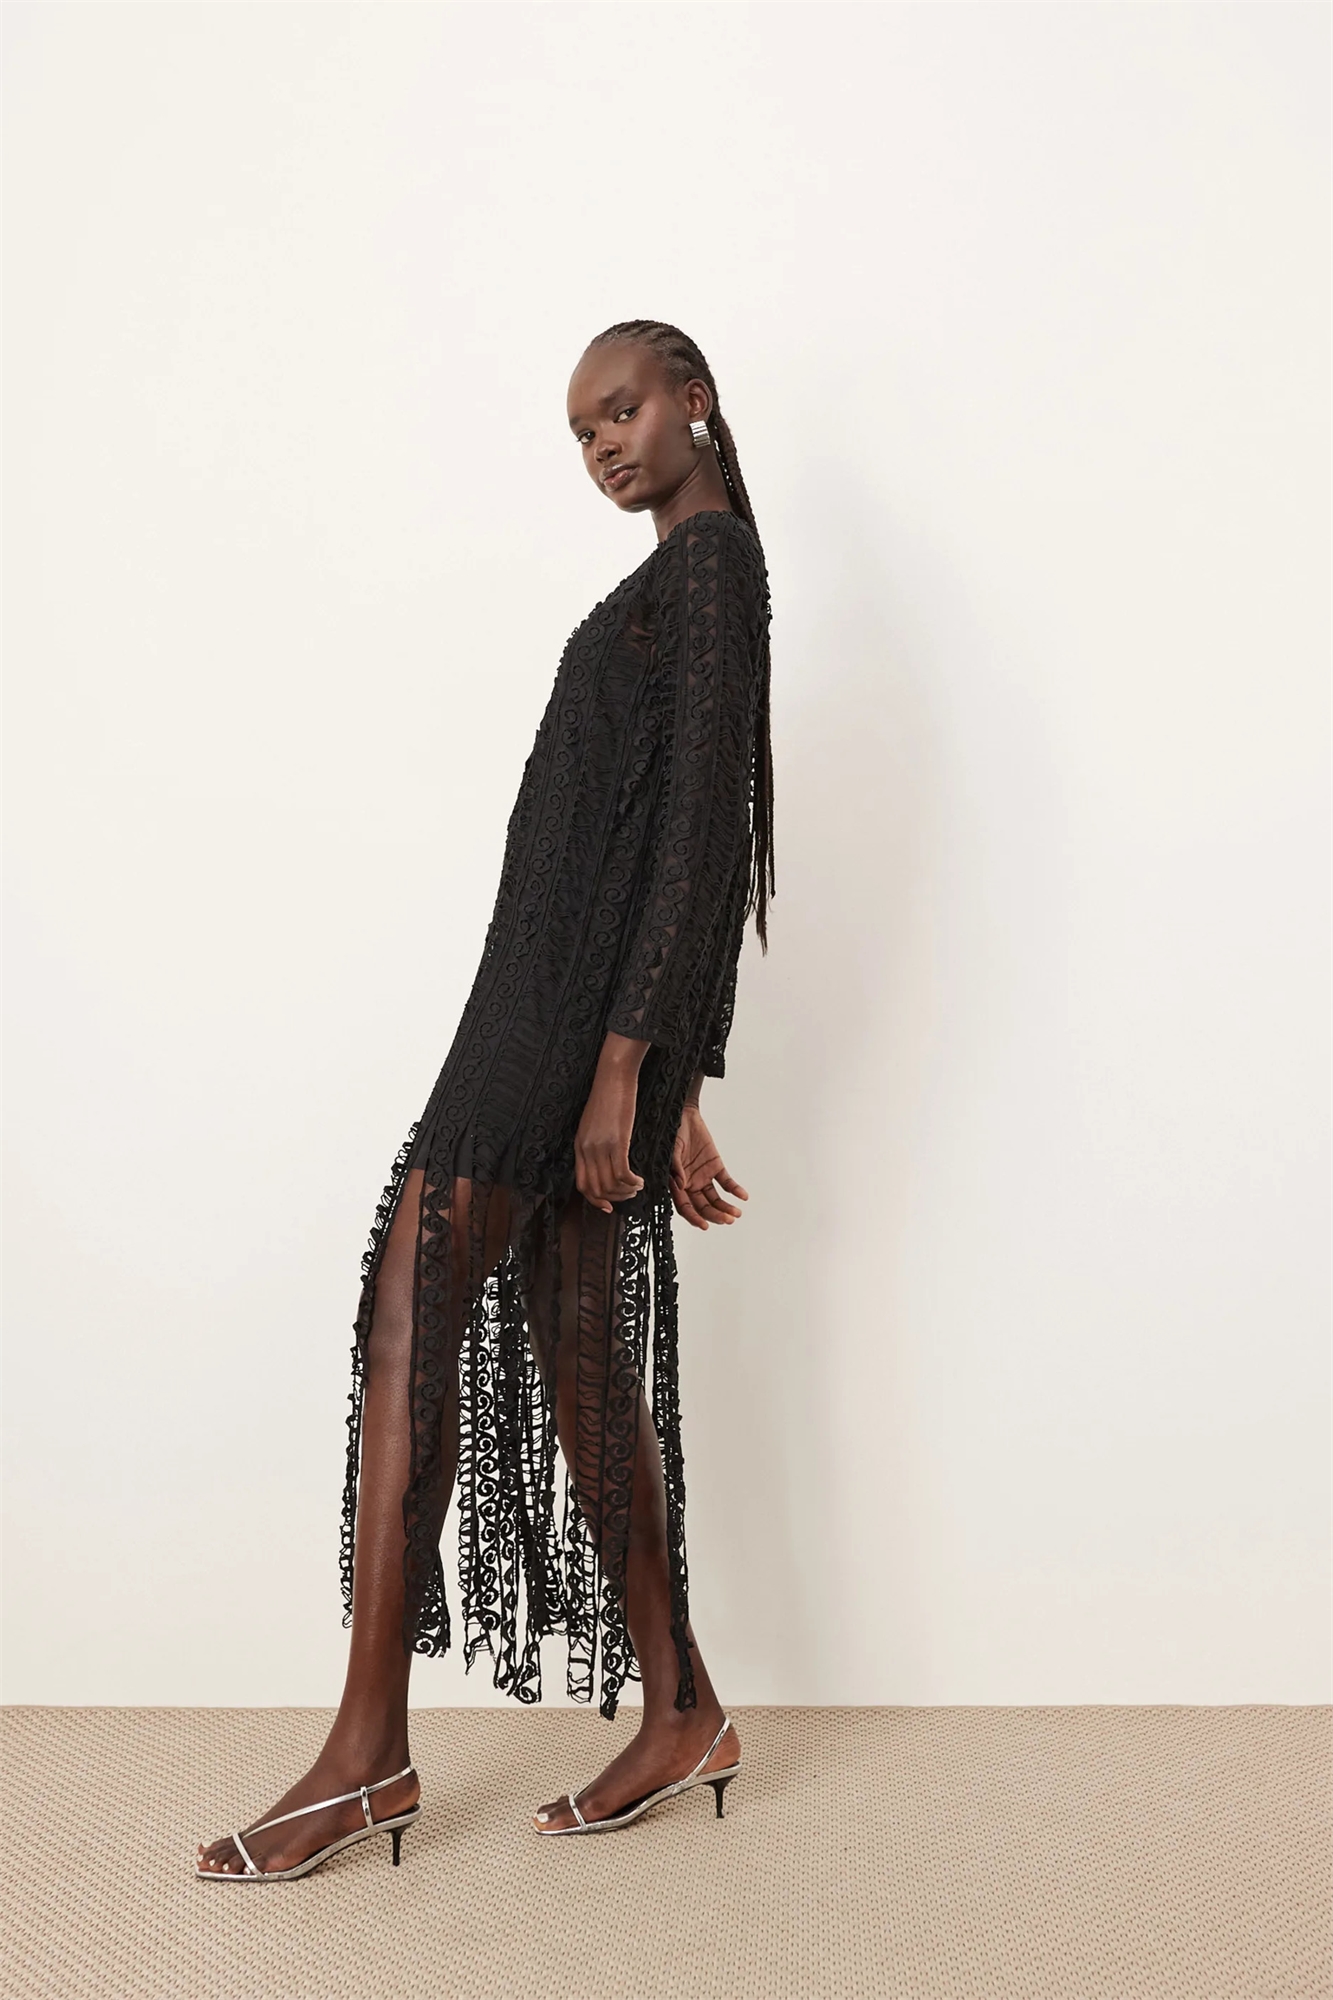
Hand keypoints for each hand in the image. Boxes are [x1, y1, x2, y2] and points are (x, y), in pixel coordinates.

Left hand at [574, 1063, 644, 1212]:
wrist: (613, 1076)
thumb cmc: (607, 1096)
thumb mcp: (593, 1123)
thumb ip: (594, 1143)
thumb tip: (604, 1161)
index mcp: (579, 1146)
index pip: (582, 1184)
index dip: (595, 1200)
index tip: (609, 1206)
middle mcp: (587, 1149)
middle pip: (596, 1189)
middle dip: (614, 1198)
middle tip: (629, 1194)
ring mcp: (600, 1146)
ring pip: (610, 1184)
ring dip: (626, 1191)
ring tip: (638, 1186)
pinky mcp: (617, 1141)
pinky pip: (622, 1173)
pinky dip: (633, 1182)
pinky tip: (641, 1180)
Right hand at [670, 1105, 748, 1230]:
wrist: (684, 1115)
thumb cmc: (672, 1133)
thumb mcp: (671, 1150)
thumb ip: (675, 1168)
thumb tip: (681, 1186)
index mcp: (677, 1184)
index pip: (685, 1207)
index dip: (694, 1218)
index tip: (704, 1226)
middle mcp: (690, 1184)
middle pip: (703, 1207)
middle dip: (715, 1216)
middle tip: (727, 1221)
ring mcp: (704, 1176)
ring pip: (715, 1199)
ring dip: (725, 1208)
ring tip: (737, 1214)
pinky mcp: (716, 1167)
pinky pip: (726, 1182)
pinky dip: (735, 1190)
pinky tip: (743, 1196)